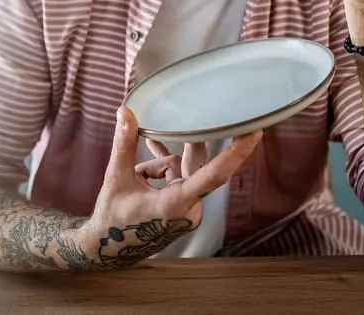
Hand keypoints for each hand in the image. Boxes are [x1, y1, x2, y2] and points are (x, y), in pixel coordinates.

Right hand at [78, 107, 261, 268]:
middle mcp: (188, 209)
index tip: (255, 133)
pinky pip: (179, 179)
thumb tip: (126, 112)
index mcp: (176, 204)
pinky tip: (151, 153)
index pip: (214, 174)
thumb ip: (124, 144)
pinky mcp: (183, 210)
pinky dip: (164, 170)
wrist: (109, 250)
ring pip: (181, 171)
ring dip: (159, 166)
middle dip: (185, 146)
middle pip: (194, 165)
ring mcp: (187, 211)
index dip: (236, 152)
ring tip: (136, 174)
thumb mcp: (116, 178)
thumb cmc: (112, 219)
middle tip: (195, 115)